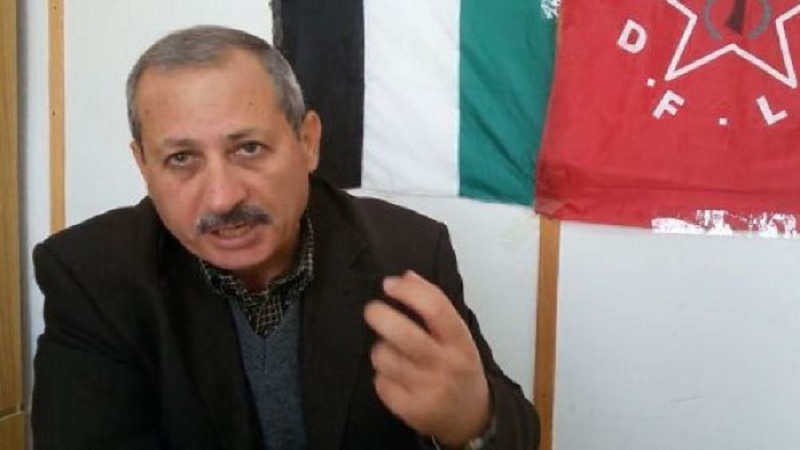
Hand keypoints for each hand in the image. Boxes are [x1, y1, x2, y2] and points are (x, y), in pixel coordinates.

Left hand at [363, 270, 490, 446]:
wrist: (472, 418)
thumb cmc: (460, 367)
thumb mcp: (458, 336)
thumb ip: (435, 307)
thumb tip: (405, 276)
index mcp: (460, 342)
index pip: (435, 308)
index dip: (408, 291)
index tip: (389, 284)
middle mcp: (446, 365)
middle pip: (403, 334)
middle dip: (380, 315)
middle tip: (372, 310)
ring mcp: (428, 390)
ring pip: (385, 358)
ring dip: (381, 349)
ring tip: (390, 350)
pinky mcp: (411, 411)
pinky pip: (381, 383)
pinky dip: (382, 376)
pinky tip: (395, 376)